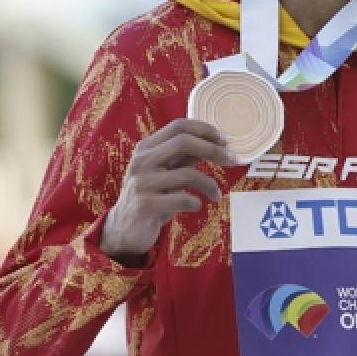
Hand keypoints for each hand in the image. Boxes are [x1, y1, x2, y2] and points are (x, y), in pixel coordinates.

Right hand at [99, 118, 233, 262]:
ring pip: (187, 174)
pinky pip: (182, 199)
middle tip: (232, 160)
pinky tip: (197, 205)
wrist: (124, 228)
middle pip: (183, 142)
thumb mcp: (165, 171)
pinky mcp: (145, 205)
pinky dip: (196, 202)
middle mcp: (141, 160)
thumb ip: (184, 156)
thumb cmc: (151, 196)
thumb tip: (214, 142)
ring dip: (210, 184)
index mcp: (146, 147)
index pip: (178, 126)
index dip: (205, 130)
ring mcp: (141, 182)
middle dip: (213, 150)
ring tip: (216, 195)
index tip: (225, 140)